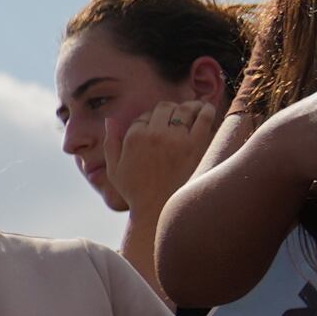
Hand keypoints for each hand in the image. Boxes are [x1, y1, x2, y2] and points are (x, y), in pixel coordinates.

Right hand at [109, 93, 222, 215]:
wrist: (157, 209)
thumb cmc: (135, 191)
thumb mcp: (114, 168)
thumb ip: (110, 142)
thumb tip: (109, 119)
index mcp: (133, 137)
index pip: (144, 115)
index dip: (150, 118)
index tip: (157, 124)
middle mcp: (153, 134)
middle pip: (164, 108)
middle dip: (169, 109)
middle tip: (175, 115)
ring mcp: (175, 139)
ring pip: (183, 109)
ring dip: (189, 106)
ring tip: (194, 107)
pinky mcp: (194, 146)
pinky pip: (202, 119)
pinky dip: (206, 110)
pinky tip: (207, 108)